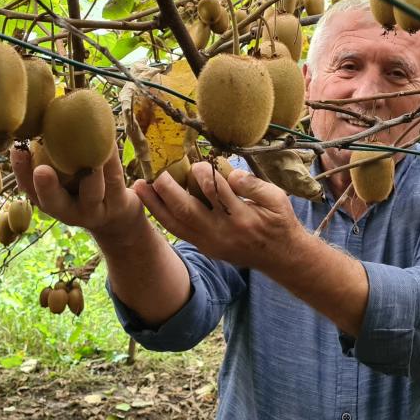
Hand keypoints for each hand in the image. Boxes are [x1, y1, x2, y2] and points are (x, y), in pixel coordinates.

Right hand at [9, 144, 146, 245]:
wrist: (119, 220)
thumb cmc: (85, 190)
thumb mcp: (67, 180)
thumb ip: (51, 157)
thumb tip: (37, 118)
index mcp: (51, 203)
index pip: (29, 191)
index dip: (21, 173)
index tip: (16, 151)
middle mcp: (70, 212)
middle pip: (54, 203)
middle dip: (47, 187)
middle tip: (40, 170)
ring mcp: (96, 210)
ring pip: (92, 191)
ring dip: (90, 167)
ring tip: (87, 142)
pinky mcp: (120, 203)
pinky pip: (115, 179)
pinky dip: (112, 159)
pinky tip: (109, 139)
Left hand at [132, 161, 307, 272]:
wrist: (281, 258)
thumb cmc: (279, 222)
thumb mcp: (277, 199)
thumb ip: (254, 186)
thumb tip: (232, 174)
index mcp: (243, 218)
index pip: (218, 192)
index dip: (205, 174)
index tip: (199, 160)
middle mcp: (223, 233)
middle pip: (189, 210)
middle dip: (168, 190)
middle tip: (154, 172)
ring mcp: (210, 243)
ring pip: (177, 223)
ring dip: (156, 204)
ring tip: (139, 187)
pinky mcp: (205, 247)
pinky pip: (178, 231)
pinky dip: (162, 216)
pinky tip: (150, 203)